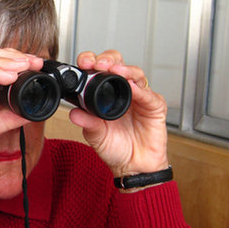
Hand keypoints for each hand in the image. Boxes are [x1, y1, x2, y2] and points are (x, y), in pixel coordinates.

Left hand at [69, 50, 168, 176]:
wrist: (133, 167)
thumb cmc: (116, 149)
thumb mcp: (96, 136)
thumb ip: (87, 123)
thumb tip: (73, 113)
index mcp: (107, 94)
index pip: (100, 70)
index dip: (92, 62)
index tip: (83, 63)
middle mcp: (124, 91)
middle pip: (119, 64)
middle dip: (108, 59)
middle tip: (99, 64)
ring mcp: (141, 97)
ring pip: (135, 74)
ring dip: (124, 69)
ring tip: (114, 70)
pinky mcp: (155, 106)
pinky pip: (149, 95)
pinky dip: (140, 90)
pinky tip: (132, 87)